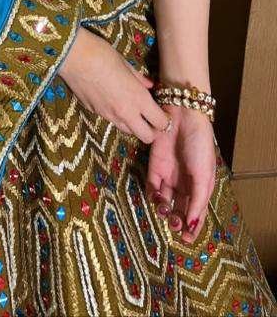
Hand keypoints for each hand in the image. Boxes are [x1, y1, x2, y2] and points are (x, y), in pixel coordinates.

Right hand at [58, 27, 169, 142]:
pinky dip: (116, 116)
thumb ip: (140, 78)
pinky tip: (111, 99)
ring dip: (134, 125)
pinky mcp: (94, 113)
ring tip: (132, 109)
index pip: (160, 123)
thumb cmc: (102, 54)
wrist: (73, 56)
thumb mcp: (126, 63)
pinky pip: (111, 120)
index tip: (163, 111)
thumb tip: (149, 85)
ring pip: (128, 131)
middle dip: (152, 130)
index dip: (164, 120)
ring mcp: (108, 115)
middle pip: (147, 137)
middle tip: (150, 117)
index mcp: (138, 98)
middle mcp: (125, 112)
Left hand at [146, 103, 216, 243]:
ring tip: (165, 208)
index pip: (197, 211)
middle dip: (176, 219)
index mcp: (201, 185)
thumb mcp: (203, 174)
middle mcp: (185, 183)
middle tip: (174, 223)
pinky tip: (156, 197)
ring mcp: (169, 175)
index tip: (187, 240)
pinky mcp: (155, 166)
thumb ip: (197, 200)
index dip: (192, 227)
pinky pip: (152, 186)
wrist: (182, 116)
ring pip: (164, 200)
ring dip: (164, 209)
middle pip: (179, 208)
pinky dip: (152, 195)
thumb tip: (193, 224)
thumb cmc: (199, 144)